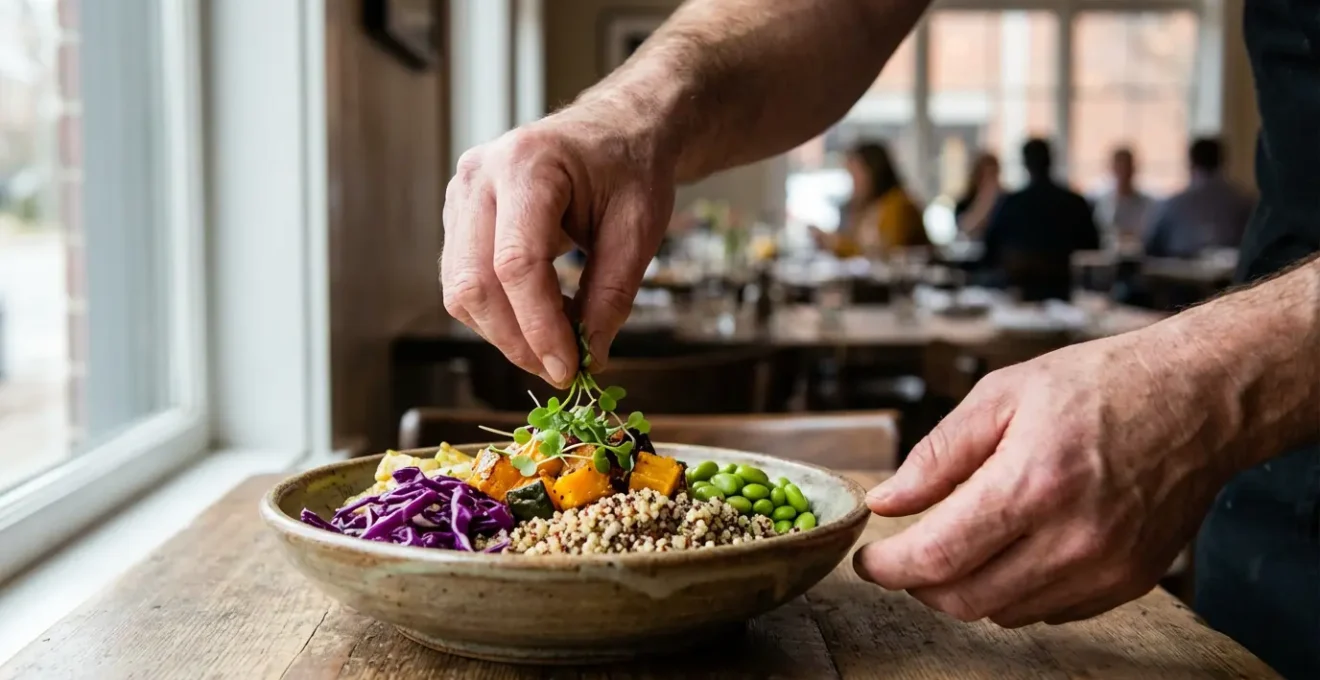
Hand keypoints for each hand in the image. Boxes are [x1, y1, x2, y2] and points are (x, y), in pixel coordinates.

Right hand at [441, 106, 675, 386]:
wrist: (614, 130)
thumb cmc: (630, 168)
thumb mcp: (639, 228)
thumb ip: (613, 294)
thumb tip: (589, 357)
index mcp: (527, 164)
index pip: (516, 263)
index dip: (539, 325)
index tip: (568, 367)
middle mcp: (479, 175)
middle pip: (476, 282)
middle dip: (517, 340)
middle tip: (562, 370)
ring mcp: (461, 195)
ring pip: (462, 289)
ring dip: (506, 333)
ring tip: (557, 345)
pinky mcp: (459, 217)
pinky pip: (464, 282)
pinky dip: (499, 315)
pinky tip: (539, 321)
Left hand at [853, 326, 1238, 626]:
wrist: (1199, 398)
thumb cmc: (1102, 385)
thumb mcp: (1002, 396)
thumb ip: (936, 455)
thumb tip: (886, 502)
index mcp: (1033, 483)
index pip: (938, 557)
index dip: (889, 568)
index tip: (868, 560)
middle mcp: (1072, 538)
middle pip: (965, 599)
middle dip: (920, 584)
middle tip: (907, 555)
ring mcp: (1105, 568)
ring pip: (1003, 612)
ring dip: (968, 587)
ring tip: (965, 539)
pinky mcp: (1128, 582)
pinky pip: (1049, 611)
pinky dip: (1017, 590)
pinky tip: (1016, 547)